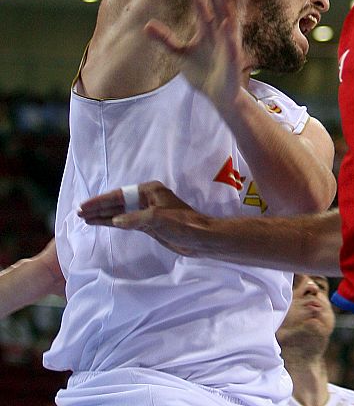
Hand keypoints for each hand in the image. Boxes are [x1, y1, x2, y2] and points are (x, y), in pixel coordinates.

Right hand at [78, 180, 207, 256]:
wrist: (199, 238)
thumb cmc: (182, 224)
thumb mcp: (156, 219)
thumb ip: (134, 219)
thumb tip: (115, 221)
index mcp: (150, 191)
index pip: (119, 195)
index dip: (100, 201)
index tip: (84, 206)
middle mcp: (147, 198)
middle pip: (118, 202)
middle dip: (99, 207)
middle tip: (79, 213)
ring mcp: (147, 211)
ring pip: (120, 212)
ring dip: (103, 216)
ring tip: (85, 218)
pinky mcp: (149, 224)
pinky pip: (126, 221)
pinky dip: (113, 223)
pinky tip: (102, 224)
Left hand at [144, 0, 244, 110]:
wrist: (219, 96)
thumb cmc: (203, 72)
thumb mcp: (181, 54)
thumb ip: (166, 40)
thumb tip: (146, 25)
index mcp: (207, 30)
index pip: (200, 6)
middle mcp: (219, 33)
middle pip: (216, 8)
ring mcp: (227, 45)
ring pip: (227, 22)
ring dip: (225, 6)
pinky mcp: (232, 61)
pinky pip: (231, 46)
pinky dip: (228, 36)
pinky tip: (225, 25)